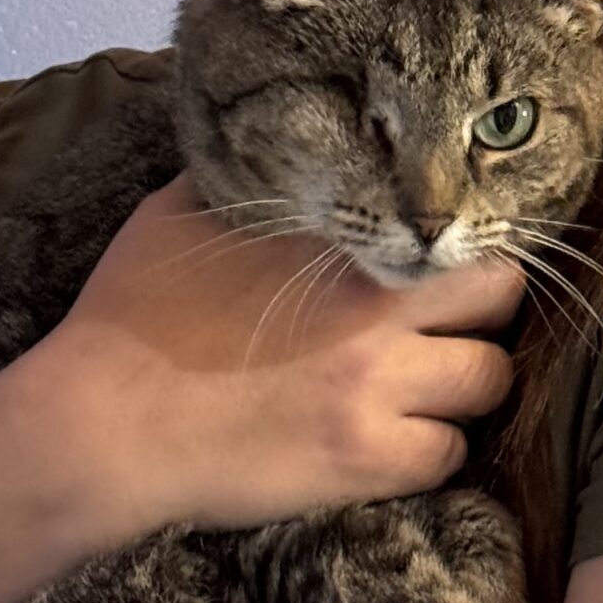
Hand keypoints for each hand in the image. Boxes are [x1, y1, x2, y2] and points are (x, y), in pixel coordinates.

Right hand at [38, 175, 523, 534]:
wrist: (101, 424)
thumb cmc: (130, 317)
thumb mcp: (179, 214)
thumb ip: (243, 177)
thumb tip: (263, 141)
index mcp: (338, 241)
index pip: (456, 223)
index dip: (464, 243)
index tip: (450, 261)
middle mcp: (375, 307)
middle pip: (502, 296)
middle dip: (484, 309)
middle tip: (448, 325)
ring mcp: (378, 387)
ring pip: (489, 382)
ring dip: (462, 387)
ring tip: (421, 391)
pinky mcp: (366, 461)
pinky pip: (449, 456)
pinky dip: (428, 452)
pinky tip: (387, 445)